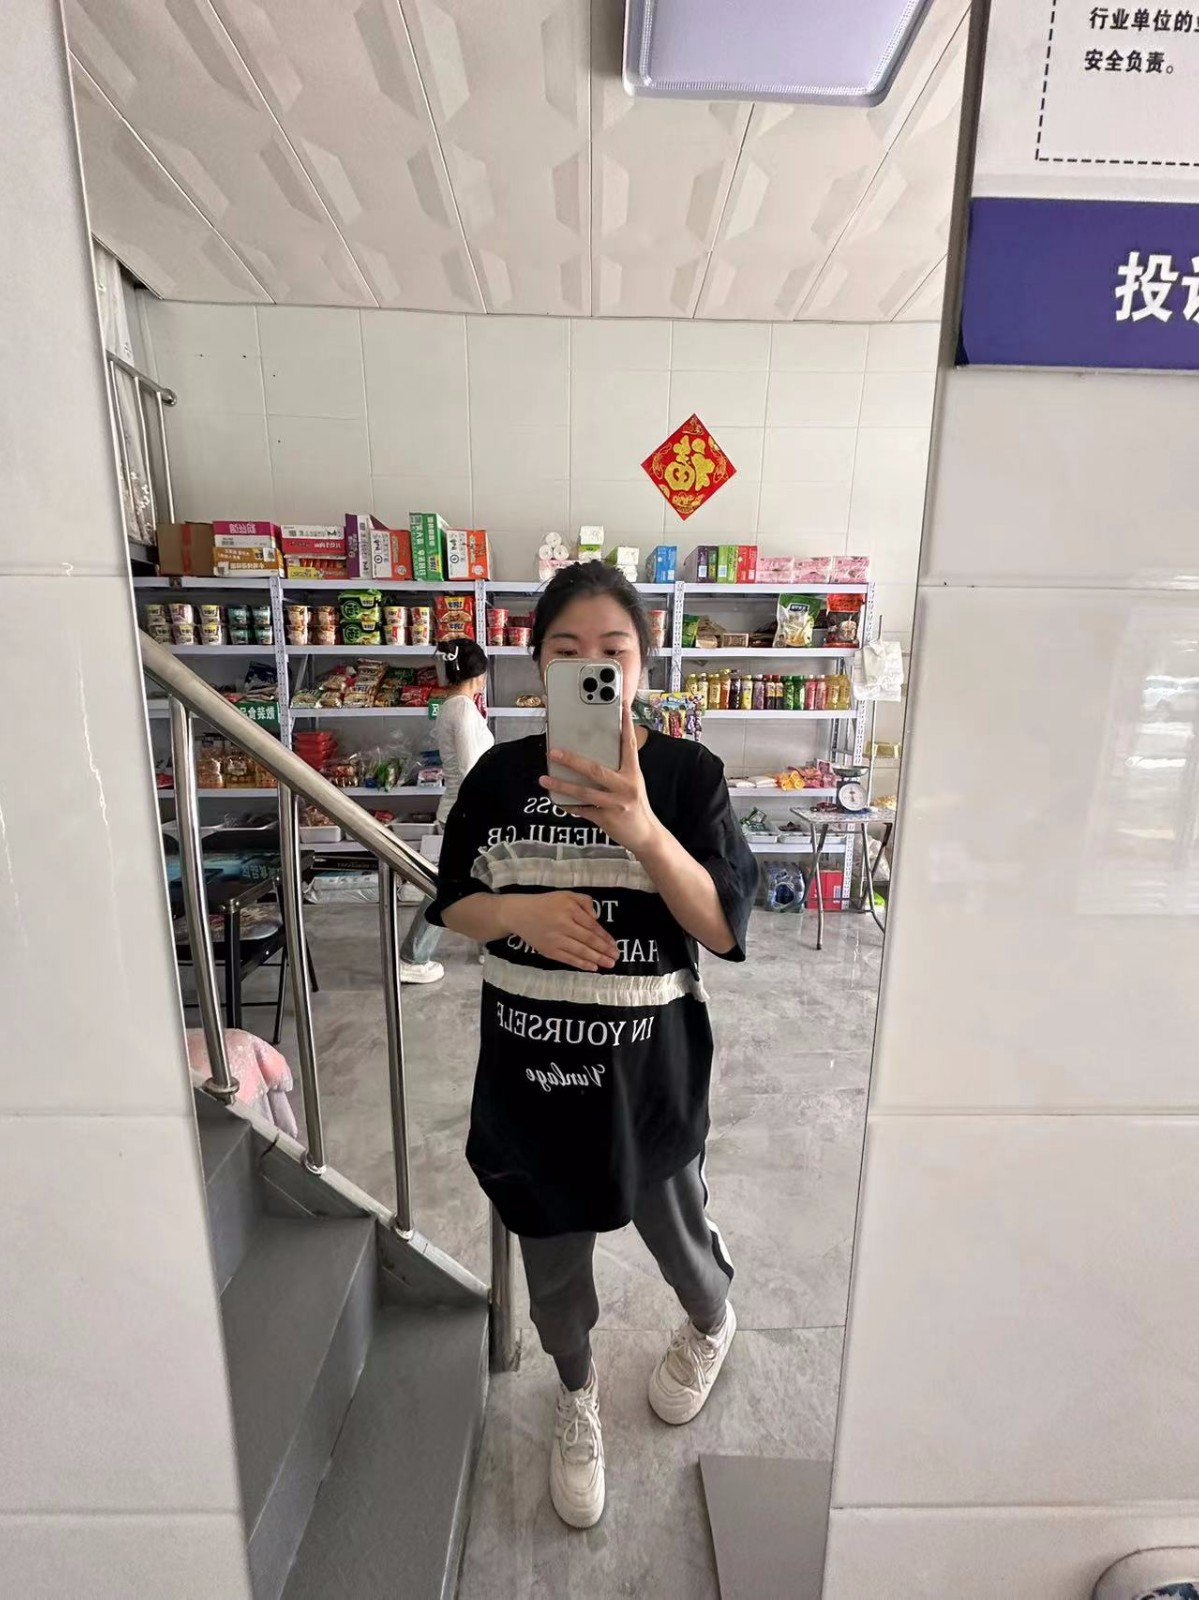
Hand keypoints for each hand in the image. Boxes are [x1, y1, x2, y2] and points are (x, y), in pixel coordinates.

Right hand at [508, 892, 618, 972]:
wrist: (519, 914)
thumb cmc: (545, 903)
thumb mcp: (566, 895)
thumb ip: (584, 902)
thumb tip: (596, 918)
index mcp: (569, 909)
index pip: (591, 926)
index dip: (605, 936)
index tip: (614, 944)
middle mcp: (563, 924)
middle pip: (588, 940)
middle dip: (604, 950)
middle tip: (616, 957)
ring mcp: (556, 939)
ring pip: (580, 951)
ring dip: (597, 959)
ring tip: (609, 964)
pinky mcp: (549, 950)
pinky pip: (568, 959)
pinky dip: (581, 963)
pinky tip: (592, 967)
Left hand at [540, 707, 661, 855]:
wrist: (646, 835)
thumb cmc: (636, 805)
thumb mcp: (632, 783)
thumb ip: (618, 770)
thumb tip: (594, 754)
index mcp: (633, 773)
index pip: (630, 744)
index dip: (626, 725)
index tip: (622, 707)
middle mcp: (626, 787)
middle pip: (596, 770)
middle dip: (572, 760)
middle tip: (554, 751)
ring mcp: (616, 804)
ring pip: (584, 792)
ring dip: (562, 785)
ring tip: (544, 779)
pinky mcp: (607, 819)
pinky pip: (583, 811)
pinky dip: (570, 805)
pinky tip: (558, 801)